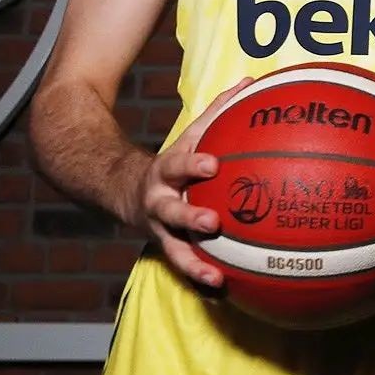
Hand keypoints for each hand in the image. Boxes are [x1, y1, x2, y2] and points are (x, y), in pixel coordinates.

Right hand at [128, 76, 254, 288]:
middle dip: (191, 216)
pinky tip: (225, 292)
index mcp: (167, 170)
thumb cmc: (175, 161)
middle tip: (214, 222)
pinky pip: (184, 267)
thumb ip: (219, 111)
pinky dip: (201, 279)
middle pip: (172, 211)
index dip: (194, 165)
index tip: (213, 165)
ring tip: (216, 277)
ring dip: (194, 264)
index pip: (179, 163)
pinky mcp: (166, 249)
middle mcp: (159, 202)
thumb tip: (250, 82)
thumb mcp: (191, 135)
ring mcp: (160, 230)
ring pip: (174, 250)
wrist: (125, 190)